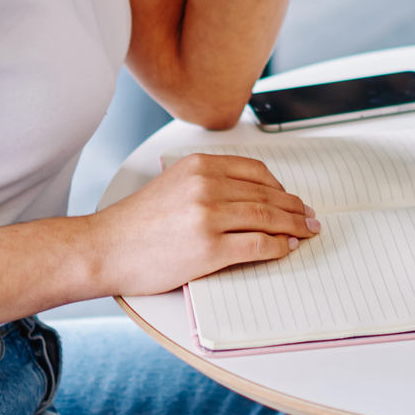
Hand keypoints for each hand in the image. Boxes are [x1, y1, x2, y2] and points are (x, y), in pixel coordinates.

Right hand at [91, 153, 318, 294]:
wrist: (104, 248)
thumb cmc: (135, 223)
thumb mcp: (173, 184)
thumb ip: (207, 182)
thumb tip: (249, 197)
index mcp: (199, 165)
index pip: (255, 171)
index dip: (280, 186)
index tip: (291, 197)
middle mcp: (206, 185)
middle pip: (266, 194)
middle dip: (294, 207)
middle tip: (310, 217)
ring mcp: (208, 216)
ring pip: (267, 218)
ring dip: (293, 226)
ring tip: (306, 232)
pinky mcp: (208, 248)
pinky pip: (256, 244)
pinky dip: (277, 246)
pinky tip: (285, 248)